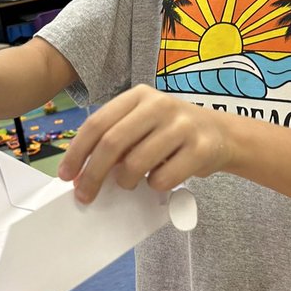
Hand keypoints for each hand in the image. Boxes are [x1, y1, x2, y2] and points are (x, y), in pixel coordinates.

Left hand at [57, 84, 230, 202]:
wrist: (223, 135)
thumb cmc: (172, 133)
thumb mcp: (142, 124)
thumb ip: (115, 138)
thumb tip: (80, 172)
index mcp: (138, 95)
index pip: (97, 123)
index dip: (78, 152)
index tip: (67, 175)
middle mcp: (160, 104)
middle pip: (112, 143)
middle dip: (93, 174)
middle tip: (85, 195)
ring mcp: (182, 125)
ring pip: (136, 164)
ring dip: (126, 181)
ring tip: (130, 182)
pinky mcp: (201, 148)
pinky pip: (163, 178)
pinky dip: (155, 186)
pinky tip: (161, 178)